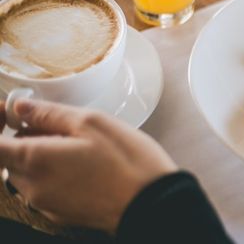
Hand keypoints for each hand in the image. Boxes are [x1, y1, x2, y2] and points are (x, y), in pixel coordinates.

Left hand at [0, 99, 176, 232]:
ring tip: (77, 145)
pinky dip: (55, 173)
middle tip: (57, 124)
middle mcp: (33, 187)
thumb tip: (22, 107)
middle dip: (25, 137)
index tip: (12, 113)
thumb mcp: (92, 122)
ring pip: (28, 173)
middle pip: (10, 158)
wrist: (152, 203)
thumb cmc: (127, 162)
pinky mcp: (61, 214)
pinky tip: (85, 165)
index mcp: (35, 159)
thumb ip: (49, 113)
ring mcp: (47, 204)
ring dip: (41, 156)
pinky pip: (46, 188)